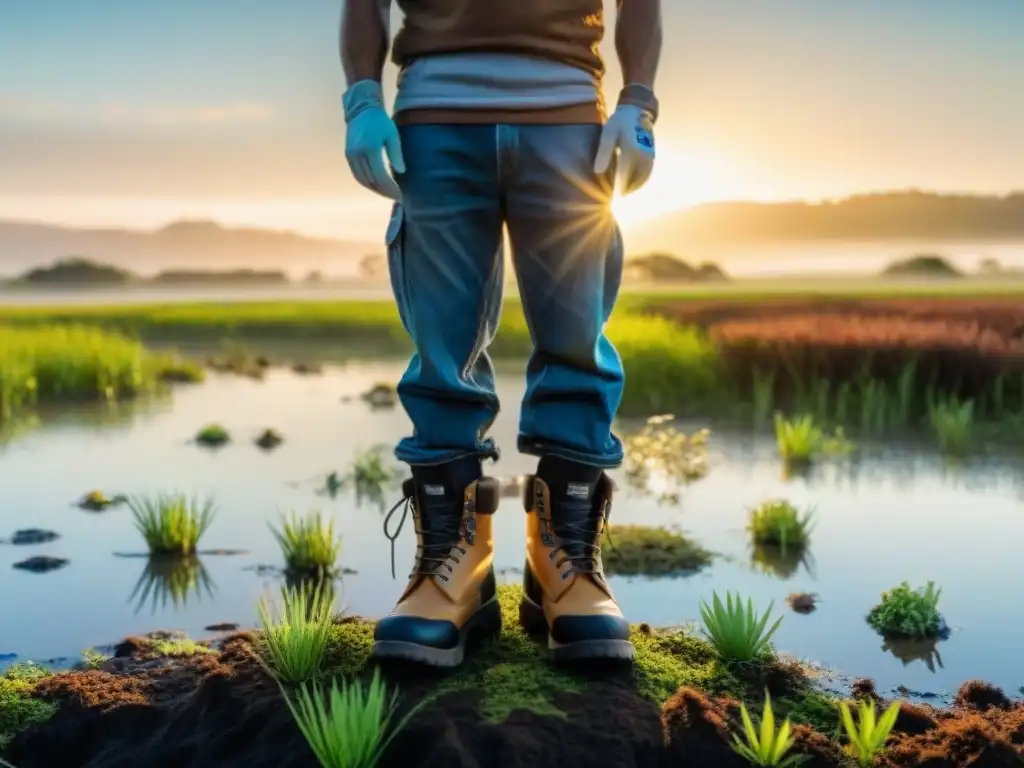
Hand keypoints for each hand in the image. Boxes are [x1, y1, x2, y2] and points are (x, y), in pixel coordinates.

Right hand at [343, 84, 404, 201]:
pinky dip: (367, 184)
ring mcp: (351, 155)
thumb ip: (396, 154)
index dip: (391, 188)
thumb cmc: (380, 121)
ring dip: (375, 190)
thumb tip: (401, 173)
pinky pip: (357, 175)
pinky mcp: (348, 155)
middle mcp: (358, 154)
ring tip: (387, 194)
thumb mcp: (393, 135)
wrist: (361, 109)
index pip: (381, 176)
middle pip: (372, 181)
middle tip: (396, 197)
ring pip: (363, 180)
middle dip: (385, 192)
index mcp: (371, 148)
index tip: (401, 195)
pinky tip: (376, 186)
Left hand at [593, 104, 654, 195]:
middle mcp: (643, 155)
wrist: (637, 111)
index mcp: (631, 151)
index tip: (611, 199)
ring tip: (624, 194)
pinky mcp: (652, 155)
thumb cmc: (619, 122)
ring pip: (643, 178)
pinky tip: (634, 186)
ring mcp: (650, 156)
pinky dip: (641, 181)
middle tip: (617, 200)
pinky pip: (648, 173)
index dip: (618, 189)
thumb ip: (604, 153)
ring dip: (634, 187)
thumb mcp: (608, 134)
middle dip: (626, 190)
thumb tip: (597, 172)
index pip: (624, 176)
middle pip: (634, 179)